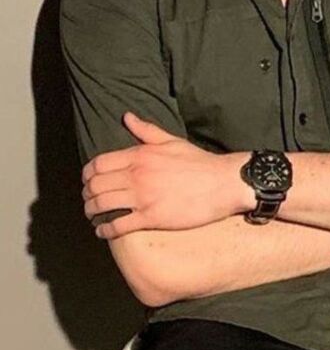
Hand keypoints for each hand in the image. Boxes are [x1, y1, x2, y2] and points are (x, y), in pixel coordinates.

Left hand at [81, 112, 246, 238]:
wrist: (223, 183)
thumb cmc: (200, 162)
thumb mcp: (171, 141)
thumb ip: (146, 130)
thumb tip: (127, 117)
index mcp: (139, 155)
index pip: (99, 163)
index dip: (87, 174)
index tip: (87, 181)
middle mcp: (137, 175)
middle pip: (96, 185)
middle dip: (87, 194)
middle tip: (88, 200)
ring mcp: (143, 197)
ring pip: (103, 204)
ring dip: (92, 211)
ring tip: (92, 215)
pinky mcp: (151, 217)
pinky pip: (119, 225)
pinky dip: (106, 230)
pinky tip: (103, 232)